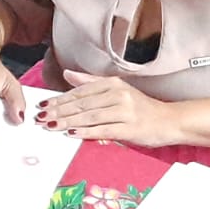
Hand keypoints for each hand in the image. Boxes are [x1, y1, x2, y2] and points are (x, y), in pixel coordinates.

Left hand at [37, 70, 180, 146]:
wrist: (169, 121)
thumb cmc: (141, 108)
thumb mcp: (117, 89)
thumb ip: (90, 82)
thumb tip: (67, 74)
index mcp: (112, 84)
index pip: (80, 91)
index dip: (59, 99)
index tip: (42, 105)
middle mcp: (118, 95)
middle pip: (82, 104)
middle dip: (58, 111)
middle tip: (40, 117)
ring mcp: (125, 111)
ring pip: (89, 117)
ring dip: (67, 122)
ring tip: (50, 126)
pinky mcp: (130, 128)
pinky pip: (103, 130)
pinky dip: (86, 132)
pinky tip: (72, 134)